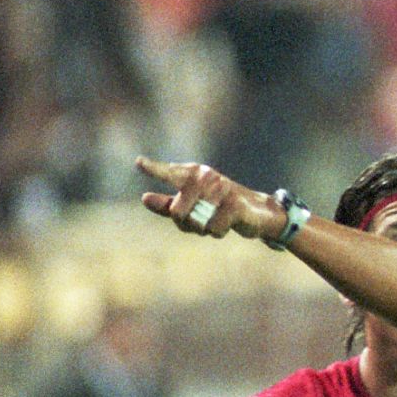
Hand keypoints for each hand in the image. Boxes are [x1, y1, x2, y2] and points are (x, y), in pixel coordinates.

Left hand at [136, 157, 284, 241]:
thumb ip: (167, 204)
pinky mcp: (235, 205)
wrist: (257, 213)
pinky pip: (213, 230)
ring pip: (195, 224)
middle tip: (197, 223)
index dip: (155, 169)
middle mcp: (207, 178)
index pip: (171, 173)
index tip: (138, 163)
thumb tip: (144, 198)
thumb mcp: (192, 206)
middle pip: (176, 212)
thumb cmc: (219, 207)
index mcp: (194, 174)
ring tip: (215, 220)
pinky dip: (217, 233)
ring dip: (203, 230)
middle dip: (185, 225)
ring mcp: (221, 190)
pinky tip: (228, 224)